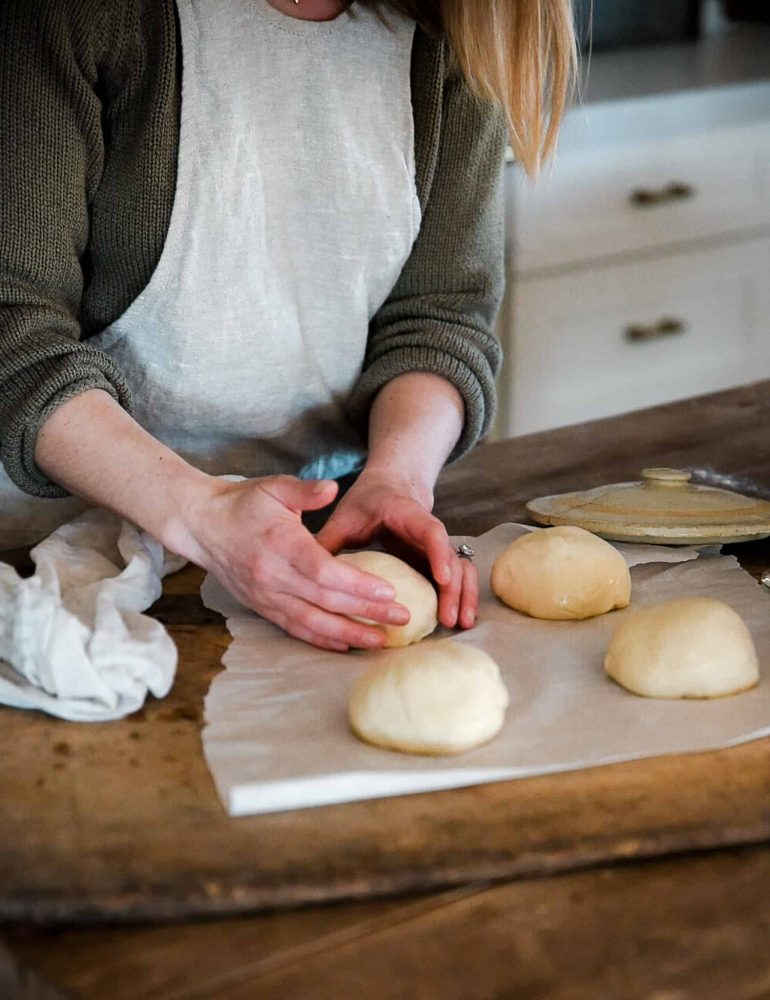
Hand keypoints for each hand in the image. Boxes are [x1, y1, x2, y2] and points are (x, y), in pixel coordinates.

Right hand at [178, 476, 410, 650]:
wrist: (201, 525)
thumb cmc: (242, 503)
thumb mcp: (273, 487)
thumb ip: (305, 490)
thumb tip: (332, 488)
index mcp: (280, 544)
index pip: (323, 571)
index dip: (357, 584)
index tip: (388, 590)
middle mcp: (273, 576)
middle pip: (325, 600)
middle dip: (366, 612)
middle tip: (401, 617)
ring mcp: (266, 596)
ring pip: (312, 622)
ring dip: (349, 634)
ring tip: (381, 641)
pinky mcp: (262, 607)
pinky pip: (294, 628)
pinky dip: (321, 639)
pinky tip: (345, 646)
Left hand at [316, 471, 477, 630]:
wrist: (392, 486)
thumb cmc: (366, 502)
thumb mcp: (345, 515)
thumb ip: (328, 539)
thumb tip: (302, 568)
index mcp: (408, 514)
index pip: (431, 531)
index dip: (438, 554)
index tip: (443, 577)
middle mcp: (429, 530)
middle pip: (451, 557)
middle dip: (454, 588)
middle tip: (449, 618)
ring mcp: (437, 546)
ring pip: (461, 568)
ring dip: (463, 595)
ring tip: (459, 624)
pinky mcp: (438, 560)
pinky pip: (458, 577)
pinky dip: (461, 596)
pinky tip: (458, 621)